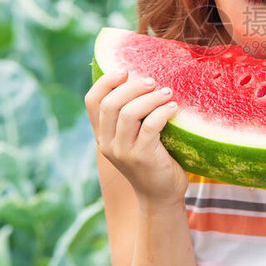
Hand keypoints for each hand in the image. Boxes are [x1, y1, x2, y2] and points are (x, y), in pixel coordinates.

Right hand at [85, 70, 186, 206]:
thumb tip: (143, 78)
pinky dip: (163, 112)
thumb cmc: (151, 159)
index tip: (125, 70)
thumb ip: (130, 116)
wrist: (160, 195)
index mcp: (101, 135)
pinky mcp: (142, 157)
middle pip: (111, 103)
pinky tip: (174, 108)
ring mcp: (122, 152)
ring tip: (167, 93)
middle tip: (153, 81)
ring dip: (151, 98)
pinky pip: (150, 126)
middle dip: (133, 87)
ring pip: (129, 113)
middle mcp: (107, 143)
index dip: (106, 81)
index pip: (92, 101)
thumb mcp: (133, 137)